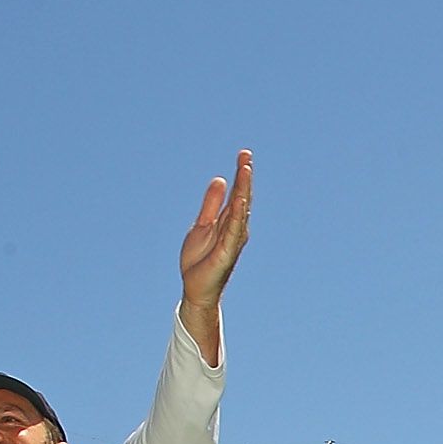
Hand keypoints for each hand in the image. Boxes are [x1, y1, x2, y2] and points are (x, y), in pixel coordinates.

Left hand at [179, 149, 254, 316]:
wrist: (195, 289)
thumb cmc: (200, 260)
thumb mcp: (202, 225)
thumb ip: (211, 204)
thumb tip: (220, 180)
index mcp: (229, 222)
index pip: (237, 193)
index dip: (241, 174)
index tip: (244, 154)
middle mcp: (236, 229)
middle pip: (242, 198)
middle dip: (244, 177)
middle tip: (247, 155)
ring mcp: (233, 240)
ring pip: (241, 211)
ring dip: (244, 190)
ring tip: (245, 170)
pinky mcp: (226, 252)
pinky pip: (234, 230)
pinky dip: (238, 214)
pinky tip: (240, 199)